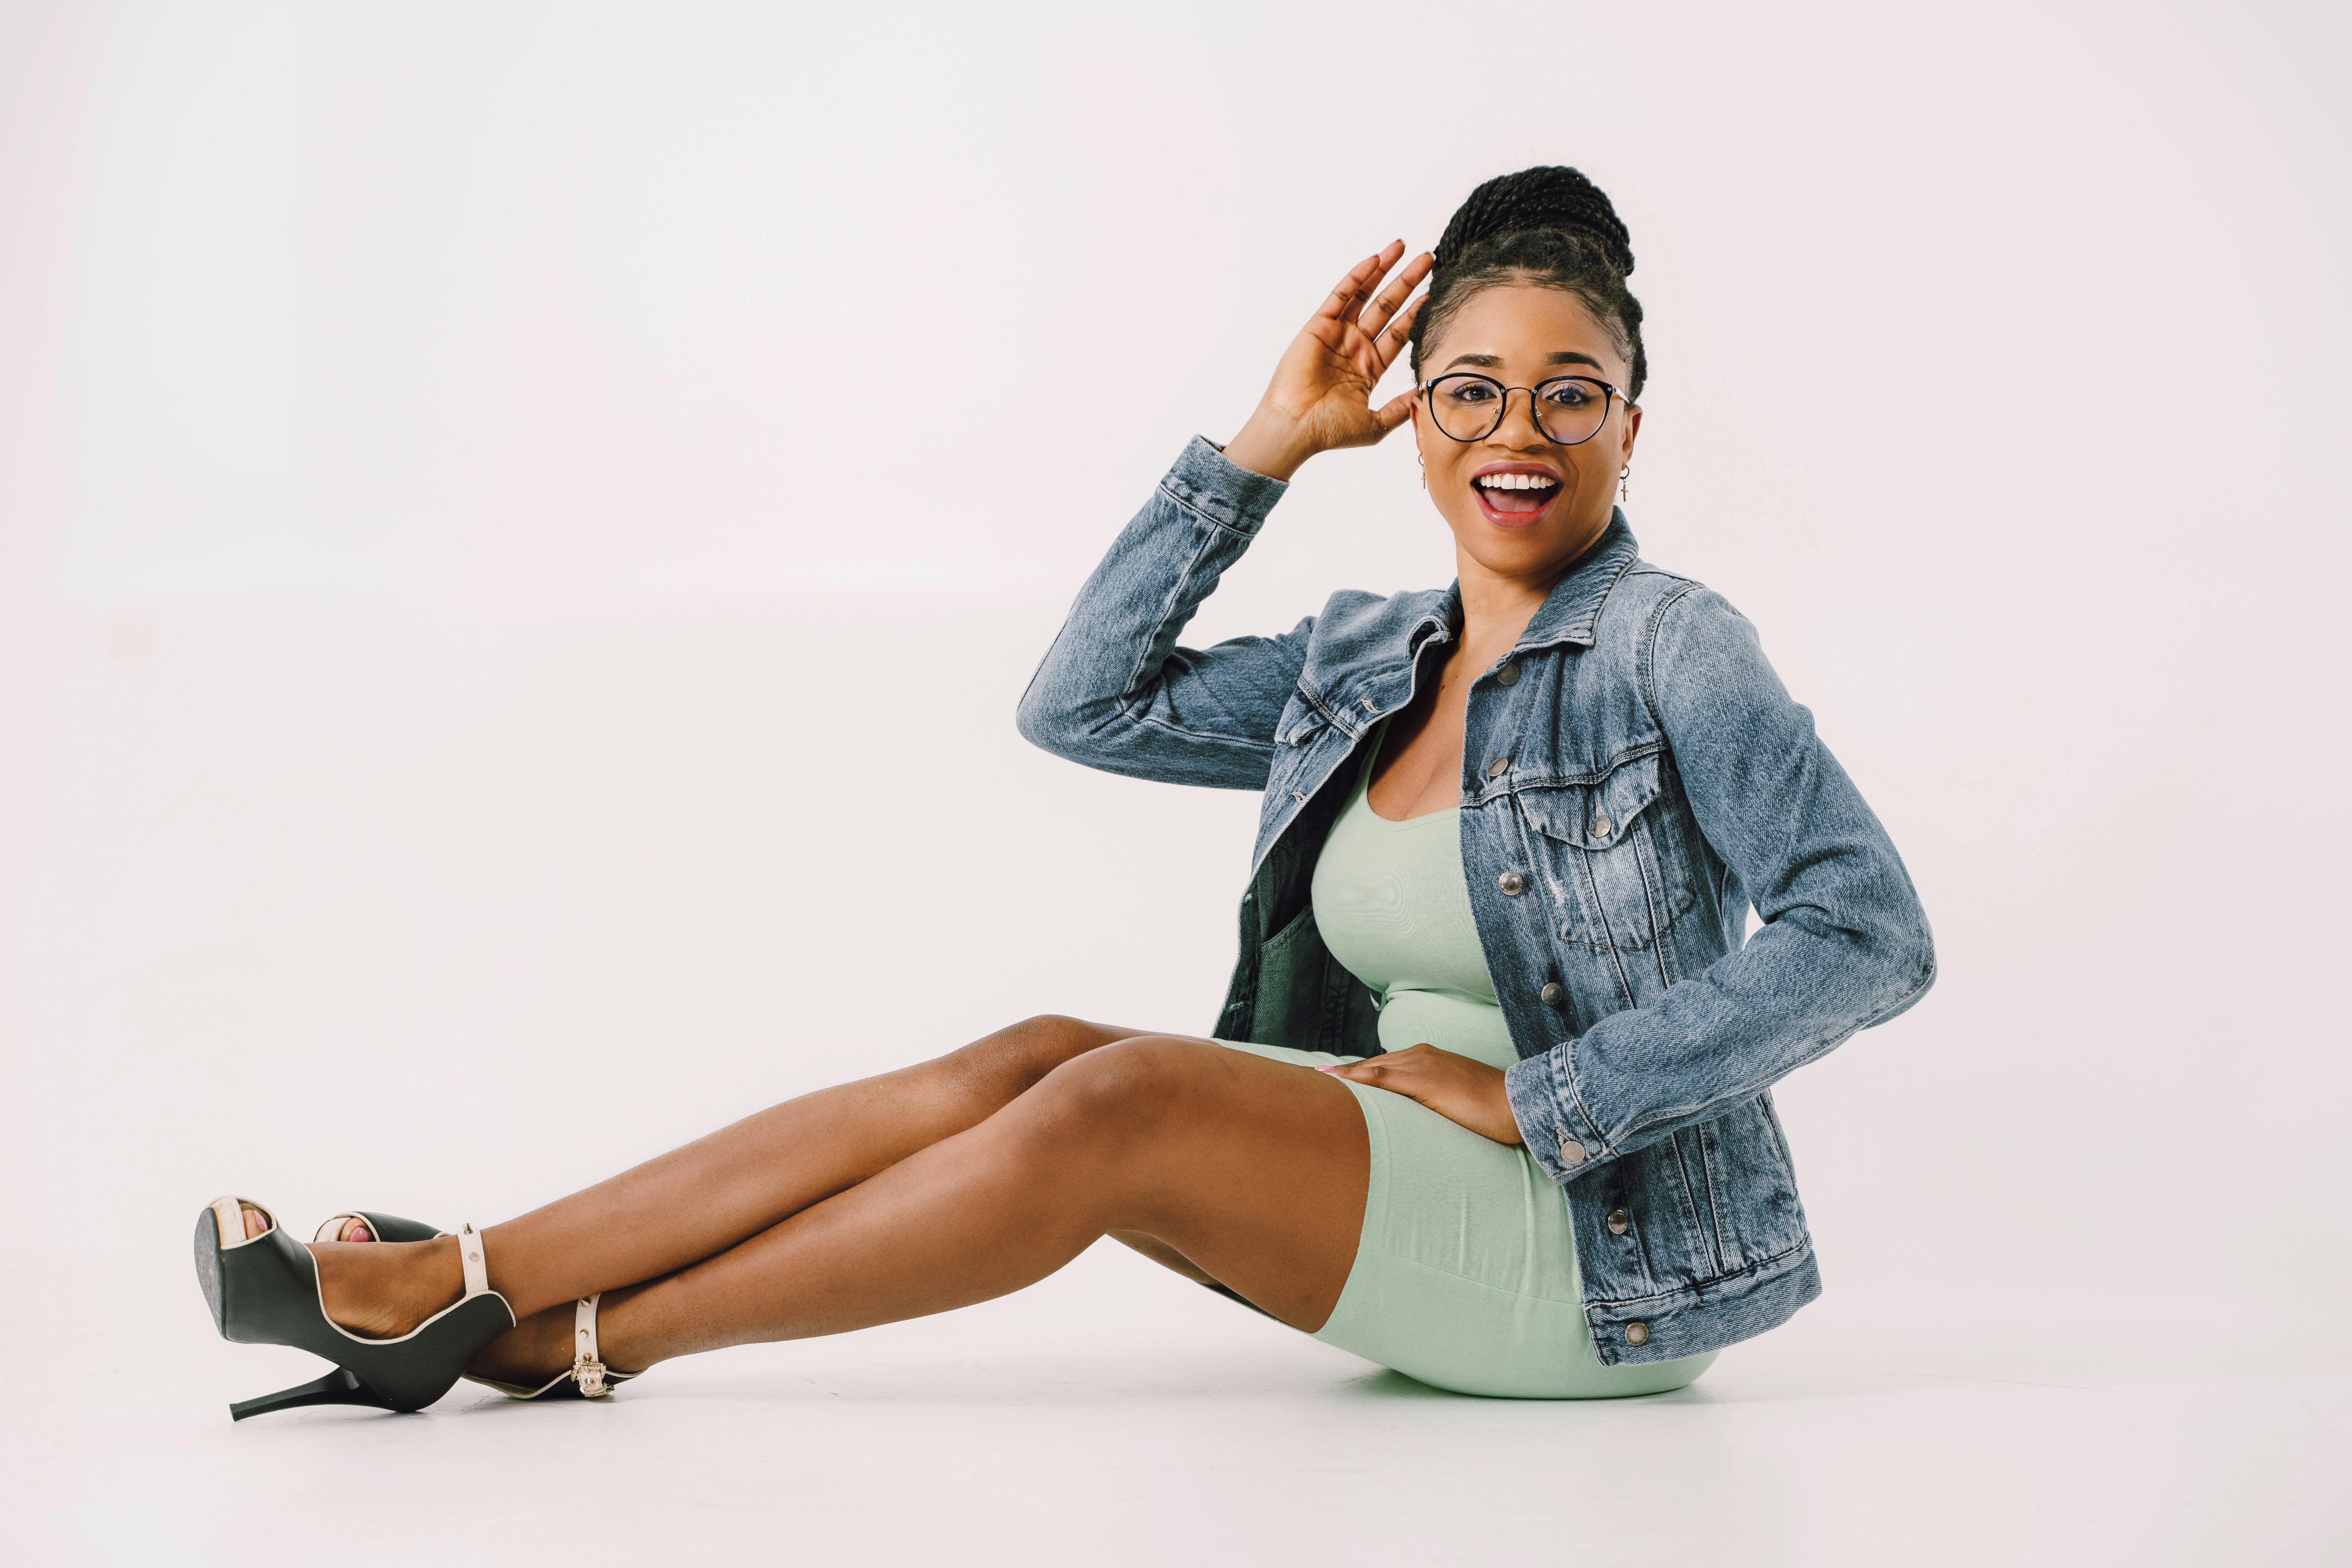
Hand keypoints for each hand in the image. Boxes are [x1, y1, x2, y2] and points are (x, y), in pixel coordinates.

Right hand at [1222, 240, 1432, 481]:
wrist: (1297, 429)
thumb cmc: (1329, 432)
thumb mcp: (1376, 424)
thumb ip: (1401, 408)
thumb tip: (1426, 395)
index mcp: (1369, 368)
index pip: (1399, 333)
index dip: (1416, 312)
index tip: (1433, 294)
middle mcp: (1354, 347)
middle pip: (1387, 307)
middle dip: (1407, 282)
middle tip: (1428, 259)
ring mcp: (1336, 335)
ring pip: (1365, 295)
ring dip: (1384, 271)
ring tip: (1403, 248)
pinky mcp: (1318, 327)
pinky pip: (1340, 296)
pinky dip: (1357, 278)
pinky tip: (1374, 260)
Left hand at [1317, 1043, 1523, 1144]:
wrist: (1516, 1105)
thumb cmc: (1490, 1108)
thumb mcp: (1454, 1101)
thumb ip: (1430, 1104)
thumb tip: (1414, 1120)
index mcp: (1426, 1059)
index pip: (1381, 1067)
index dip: (1355, 1075)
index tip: (1329, 1079)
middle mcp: (1419, 1056)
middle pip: (1370, 1066)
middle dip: (1341, 1074)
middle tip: (1309, 1079)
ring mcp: (1420, 1065)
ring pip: (1371, 1069)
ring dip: (1343, 1076)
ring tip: (1313, 1081)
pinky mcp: (1423, 1080)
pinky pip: (1382, 1078)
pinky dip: (1357, 1078)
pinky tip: (1336, 1081)